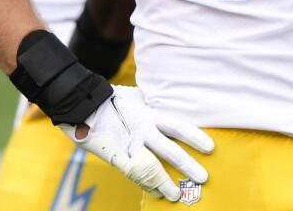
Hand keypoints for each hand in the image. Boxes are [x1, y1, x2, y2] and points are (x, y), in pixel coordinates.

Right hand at [59, 85, 213, 200]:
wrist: (81, 105)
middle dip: (187, 165)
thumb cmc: (109, 99)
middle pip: (169, 150)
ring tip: (176, 194)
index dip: (194, 137)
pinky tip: (156, 193)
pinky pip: (135, 175)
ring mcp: (129, 145)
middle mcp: (142, 130)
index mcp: (148, 114)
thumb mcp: (134, 97)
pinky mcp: (117, 156)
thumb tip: (165, 103)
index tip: (210, 148)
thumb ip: (149, 105)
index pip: (177, 126)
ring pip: (151, 168)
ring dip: (165, 183)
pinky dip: (146, 185)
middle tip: (202, 178)